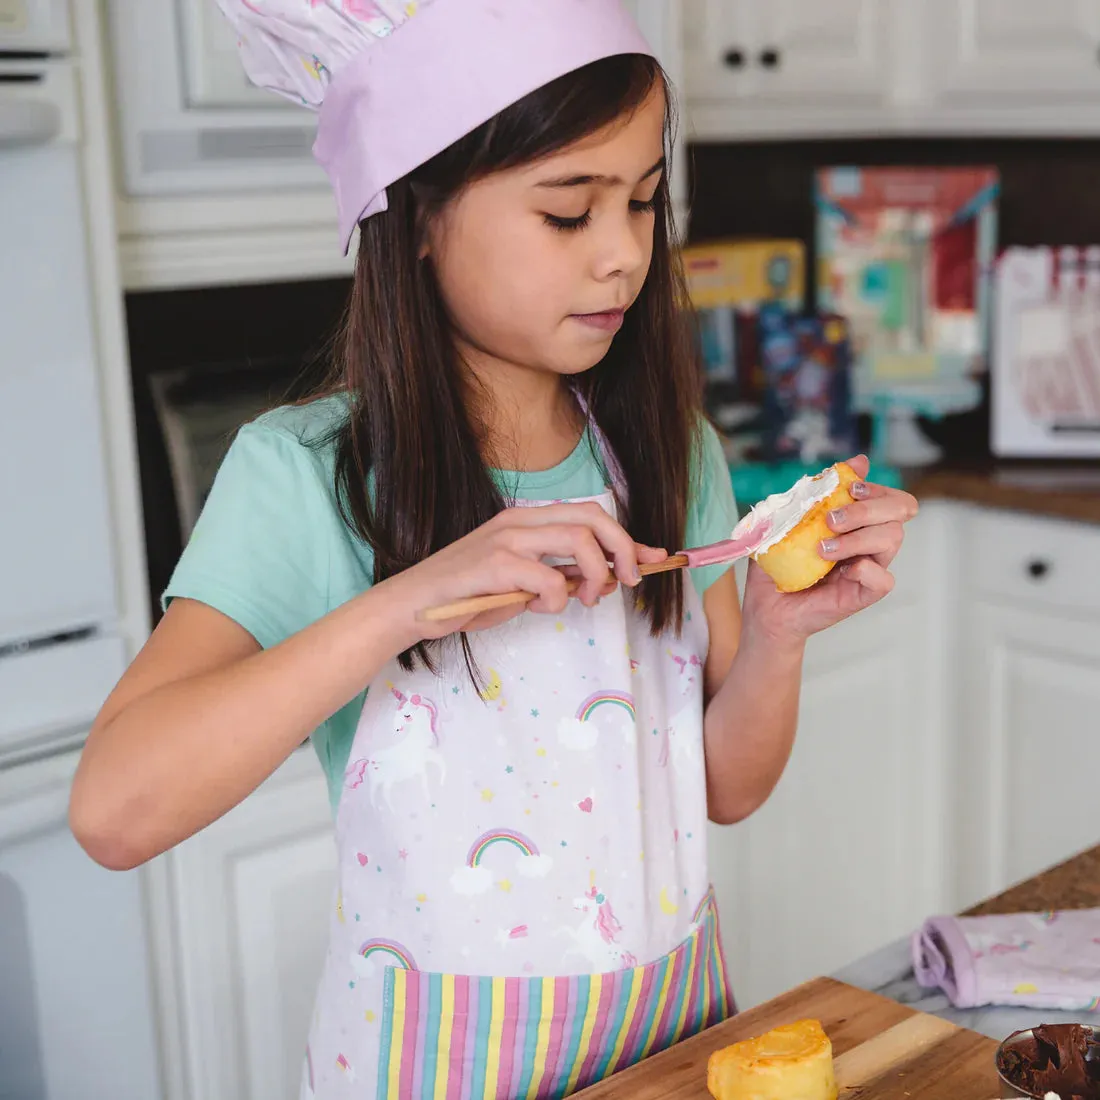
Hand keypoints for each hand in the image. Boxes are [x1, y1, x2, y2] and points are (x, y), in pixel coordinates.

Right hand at [383, 502, 667, 641]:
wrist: (414, 605)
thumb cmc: (469, 595)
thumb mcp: (523, 582)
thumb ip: (560, 574)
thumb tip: (609, 579)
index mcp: (527, 520)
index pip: (589, 514)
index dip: (626, 536)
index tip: (653, 558)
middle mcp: (520, 521)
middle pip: (592, 517)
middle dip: (622, 547)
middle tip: (628, 581)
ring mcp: (506, 539)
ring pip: (578, 539)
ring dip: (595, 573)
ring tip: (585, 598)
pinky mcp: (495, 565)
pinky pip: (548, 577)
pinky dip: (557, 597)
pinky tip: (540, 606)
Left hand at [741, 455, 918, 645]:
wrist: (765, 607)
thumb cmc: (777, 563)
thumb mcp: (788, 520)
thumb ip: (817, 491)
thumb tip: (859, 461)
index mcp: (857, 523)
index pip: (891, 497)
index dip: (878, 488)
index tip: (849, 488)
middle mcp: (869, 543)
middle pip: (900, 511)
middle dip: (868, 508)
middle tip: (831, 520)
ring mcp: (869, 568)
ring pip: (892, 538)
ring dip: (856, 538)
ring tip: (822, 549)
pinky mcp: (863, 594)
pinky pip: (884, 579)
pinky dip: (864, 569)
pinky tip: (840, 572)